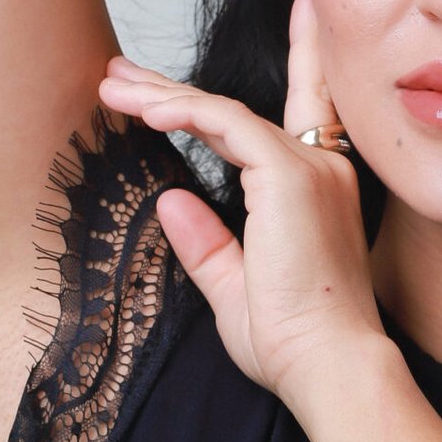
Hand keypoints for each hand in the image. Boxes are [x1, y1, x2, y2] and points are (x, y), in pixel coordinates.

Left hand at [97, 0, 385, 405]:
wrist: (330, 367)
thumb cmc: (294, 343)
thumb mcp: (235, 289)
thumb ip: (205, 244)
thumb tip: (169, 202)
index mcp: (313, 193)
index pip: (268, 124)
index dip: (221, 92)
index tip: (171, 81)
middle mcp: (319, 170)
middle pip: (235, 112)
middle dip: (173, 89)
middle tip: (119, 74)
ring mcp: (309, 168)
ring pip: (225, 111)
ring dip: (163, 96)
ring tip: (111, 87)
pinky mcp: (289, 175)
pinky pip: (227, 124)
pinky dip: (184, 112)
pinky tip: (145, 112)